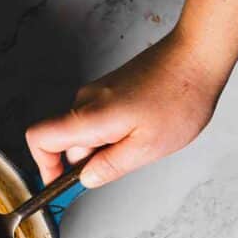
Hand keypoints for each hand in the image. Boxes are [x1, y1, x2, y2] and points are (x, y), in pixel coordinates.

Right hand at [25, 29, 229, 186]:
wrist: (198, 55)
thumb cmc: (179, 97)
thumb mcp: (146, 148)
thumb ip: (110, 167)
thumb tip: (85, 179)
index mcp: (89, 117)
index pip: (40, 138)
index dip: (43, 165)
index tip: (60, 182)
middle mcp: (85, 101)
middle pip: (66, 141)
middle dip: (90, 160)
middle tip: (127, 160)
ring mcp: (97, 93)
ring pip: (86, 132)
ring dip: (106, 145)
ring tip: (143, 139)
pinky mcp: (109, 89)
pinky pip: (99, 120)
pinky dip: (115, 132)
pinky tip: (144, 127)